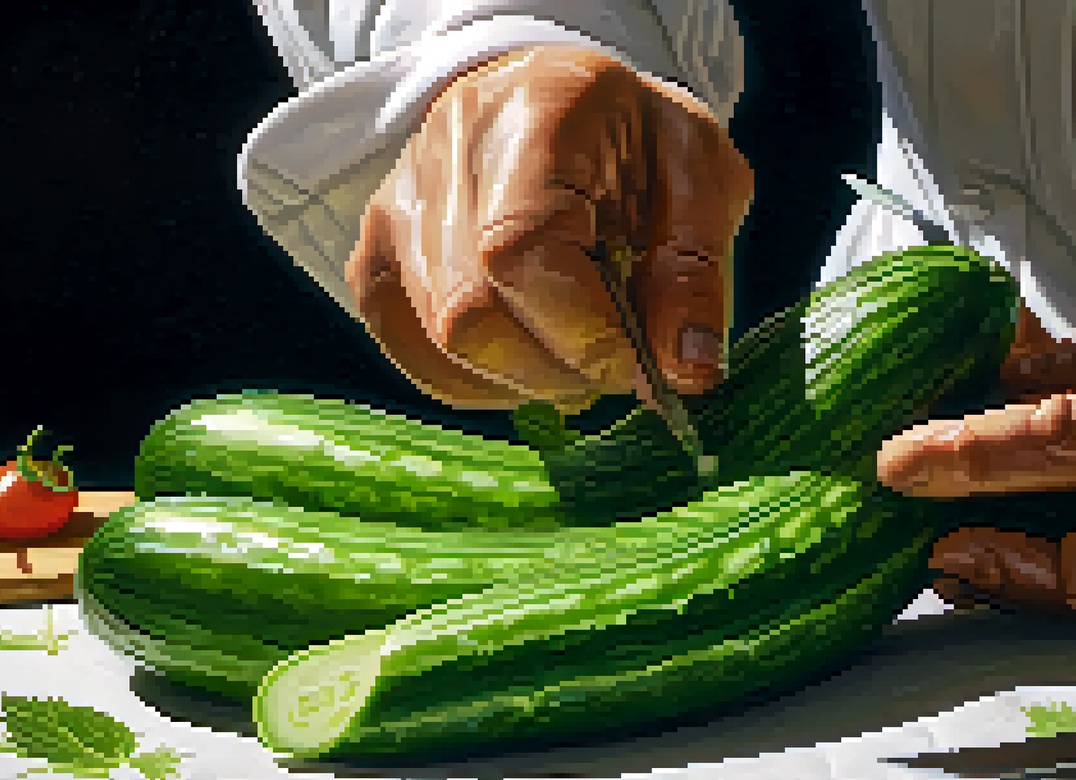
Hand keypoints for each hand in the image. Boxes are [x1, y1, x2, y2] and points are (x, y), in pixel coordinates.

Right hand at [344, 46, 752, 413]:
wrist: (562, 103)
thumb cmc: (636, 139)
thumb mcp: (701, 177)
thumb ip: (695, 272)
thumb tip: (686, 372)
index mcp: (536, 112)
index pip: (522, 250)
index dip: (584, 333)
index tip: (641, 364)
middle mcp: (444, 150)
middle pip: (470, 313)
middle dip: (557, 367)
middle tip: (614, 361)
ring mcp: (395, 205)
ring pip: (438, 342)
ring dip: (524, 379)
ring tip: (576, 350)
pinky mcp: (374, 253)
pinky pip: (412, 352)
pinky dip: (480, 380)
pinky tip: (527, 355)